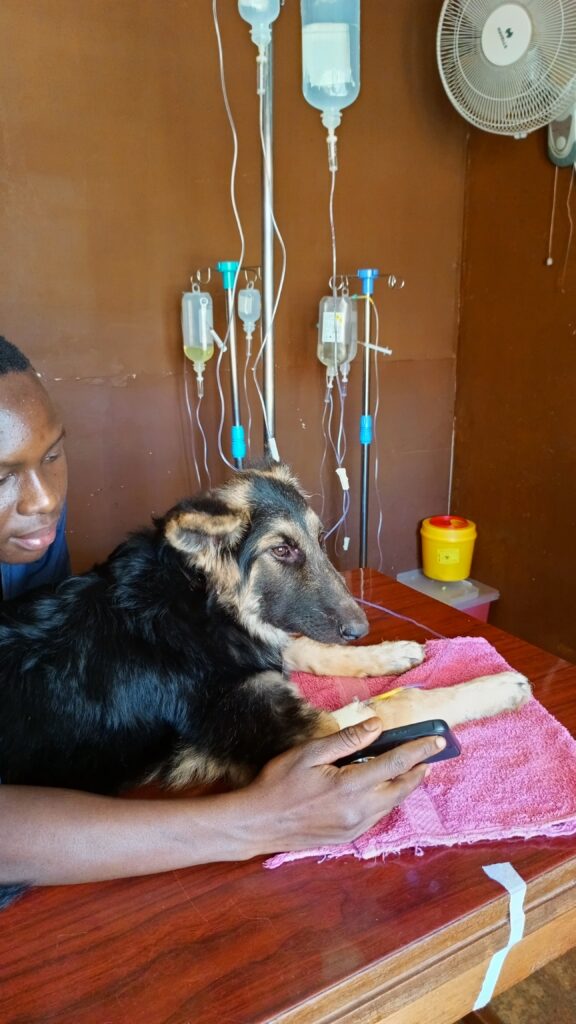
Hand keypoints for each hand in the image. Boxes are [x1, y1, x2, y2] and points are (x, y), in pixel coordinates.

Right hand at [242, 718, 444, 853]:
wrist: (258, 823)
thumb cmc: (279, 782)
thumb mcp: (309, 753)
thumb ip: (347, 739)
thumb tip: (376, 726)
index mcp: (350, 785)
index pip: (395, 764)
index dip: (419, 750)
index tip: (437, 740)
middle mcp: (359, 810)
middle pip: (401, 788)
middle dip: (418, 770)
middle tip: (429, 754)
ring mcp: (354, 827)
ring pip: (391, 805)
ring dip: (403, 786)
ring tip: (410, 770)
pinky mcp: (346, 838)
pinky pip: (376, 817)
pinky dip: (386, 800)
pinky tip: (381, 790)